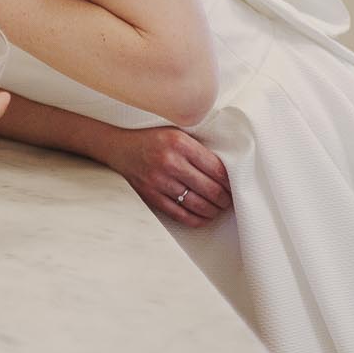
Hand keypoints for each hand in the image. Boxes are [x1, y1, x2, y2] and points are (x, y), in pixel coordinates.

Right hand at [99, 126, 230, 227]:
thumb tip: (226, 171)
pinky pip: (180, 214)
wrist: (120, 145)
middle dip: (225, 199)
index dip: (230, 182)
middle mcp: (170, 162)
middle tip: (228, 200)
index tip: (233, 185)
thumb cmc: (152, 138)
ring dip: (213, 210)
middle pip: (211, 189)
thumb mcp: (177, 132)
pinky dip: (196, 219)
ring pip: (198, 205)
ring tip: (217, 208)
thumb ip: (198, 148)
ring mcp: (159, 181)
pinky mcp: (151, 195)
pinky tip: (203, 217)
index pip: (217, 169)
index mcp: (180, 143)